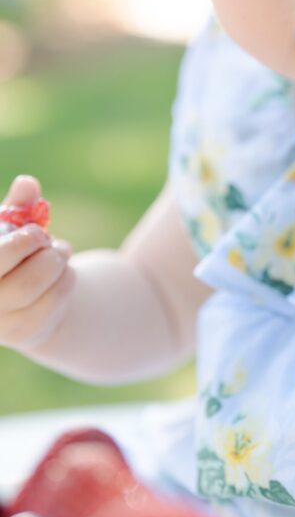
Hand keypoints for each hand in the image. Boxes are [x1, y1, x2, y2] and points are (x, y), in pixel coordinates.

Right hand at [0, 175, 75, 350]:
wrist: (37, 299)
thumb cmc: (19, 255)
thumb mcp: (16, 227)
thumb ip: (20, 205)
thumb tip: (27, 182)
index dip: (17, 243)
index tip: (36, 231)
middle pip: (1, 266)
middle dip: (35, 246)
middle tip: (48, 239)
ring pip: (30, 283)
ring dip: (54, 260)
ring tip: (60, 252)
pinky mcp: (23, 334)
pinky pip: (51, 300)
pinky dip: (65, 279)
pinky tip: (65, 274)